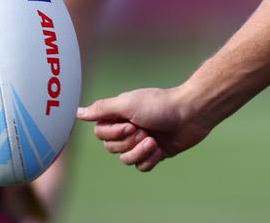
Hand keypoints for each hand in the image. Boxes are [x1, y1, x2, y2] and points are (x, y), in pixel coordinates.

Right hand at [76, 86, 212, 171]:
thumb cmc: (161, 104)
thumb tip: (77, 112)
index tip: (130, 124)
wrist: (192, 113)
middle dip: (128, 142)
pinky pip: (142, 167)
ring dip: (139, 152)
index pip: (100, 133)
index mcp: (120, 115)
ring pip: (126, 160)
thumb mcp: (128, 103)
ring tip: (154, 140)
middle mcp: (129, 128)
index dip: (113, 133)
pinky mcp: (156, 153)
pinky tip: (160, 148)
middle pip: (112, 148)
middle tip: (144, 130)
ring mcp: (142, 141)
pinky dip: (150, 159)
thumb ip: (102, 109)